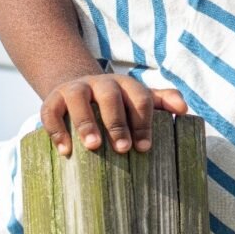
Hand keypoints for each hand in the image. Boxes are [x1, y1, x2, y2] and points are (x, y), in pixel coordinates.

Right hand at [41, 74, 187, 155]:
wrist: (78, 88)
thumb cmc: (118, 102)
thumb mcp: (139, 98)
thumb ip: (163, 100)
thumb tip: (185, 109)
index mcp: (126, 85)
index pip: (139, 98)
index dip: (143, 122)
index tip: (144, 148)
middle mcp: (100, 83)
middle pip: (110, 97)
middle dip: (117, 122)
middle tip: (123, 149)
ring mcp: (75, 89)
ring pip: (78, 100)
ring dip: (86, 122)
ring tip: (93, 146)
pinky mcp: (52, 99)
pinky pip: (50, 111)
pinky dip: (56, 129)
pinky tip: (65, 150)